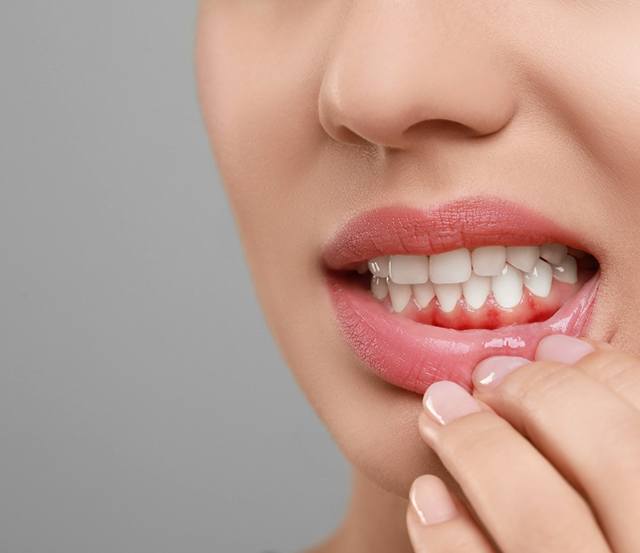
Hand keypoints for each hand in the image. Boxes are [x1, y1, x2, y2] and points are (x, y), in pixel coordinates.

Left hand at [406, 334, 639, 552]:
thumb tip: (559, 348)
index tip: (552, 345)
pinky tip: (428, 494)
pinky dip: (449, 536)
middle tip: (490, 373)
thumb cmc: (597, 527)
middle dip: (542, 396)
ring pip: (540, 522)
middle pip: (611, 462)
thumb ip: (608, 442)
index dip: (603, 371)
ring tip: (438, 412)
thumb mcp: (621, 489)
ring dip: (478, 448)